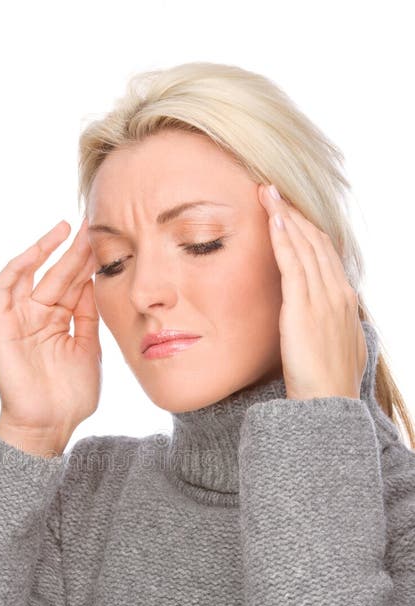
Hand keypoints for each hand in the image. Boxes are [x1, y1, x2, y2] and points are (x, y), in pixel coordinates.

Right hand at [0, 217, 100, 441]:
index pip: (74, 285)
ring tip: (66, 228)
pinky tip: (36, 251)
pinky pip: (3, 289)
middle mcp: (38, 317)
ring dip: (45, 250)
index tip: (108, 241)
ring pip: (30, 275)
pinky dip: (17, 268)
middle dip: (73, 250)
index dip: (88, 264)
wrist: (49, 425)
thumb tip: (96, 282)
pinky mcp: (0, 326)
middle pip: (56, 275)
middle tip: (91, 224)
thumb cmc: (70, 397)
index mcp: (60, 323)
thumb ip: (88, 317)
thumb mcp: (89, 349)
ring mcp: (18, 320)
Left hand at [258, 183, 367, 400]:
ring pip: (305, 246)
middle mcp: (338, 294)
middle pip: (317, 242)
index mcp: (344, 302)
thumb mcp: (335, 351)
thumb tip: (322, 326)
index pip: (326, 255)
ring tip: (268, 192)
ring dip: (285, 216)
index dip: (307, 230)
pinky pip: (293, 264)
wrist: (327, 407)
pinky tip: (273, 219)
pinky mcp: (304, 308)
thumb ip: (328, 330)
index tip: (289, 212)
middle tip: (274, 190)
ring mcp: (323, 299)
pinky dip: (283, 238)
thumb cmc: (326, 386)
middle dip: (295, 213)